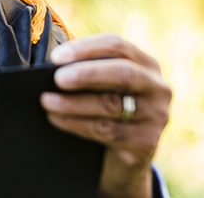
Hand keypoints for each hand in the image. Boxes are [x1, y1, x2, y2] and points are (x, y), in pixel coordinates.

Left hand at [40, 33, 171, 197]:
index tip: (56, 57)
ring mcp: (156, 116)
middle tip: (57, 79)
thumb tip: (53, 67)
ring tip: (46, 100)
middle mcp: (157, 88)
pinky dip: (76, 123)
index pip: (117, 45)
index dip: (86, 48)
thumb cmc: (106, 109)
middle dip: (87, 74)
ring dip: (74, 103)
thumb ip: (89, 71)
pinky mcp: (146, 143)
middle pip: (124, 73)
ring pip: (111, 105)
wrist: (124, 158)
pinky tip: (56, 119)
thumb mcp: (104, 86)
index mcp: (146, 64)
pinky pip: (107, 131)